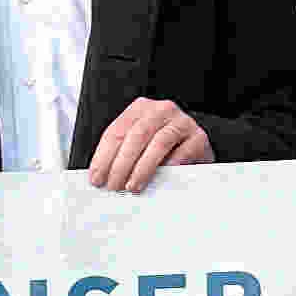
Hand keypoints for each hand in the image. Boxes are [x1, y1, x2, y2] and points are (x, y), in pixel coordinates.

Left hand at [85, 96, 215, 191]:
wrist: (195, 146)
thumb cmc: (164, 149)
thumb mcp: (140, 145)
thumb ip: (123, 154)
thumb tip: (103, 177)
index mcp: (140, 108)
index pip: (116, 131)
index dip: (104, 156)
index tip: (97, 177)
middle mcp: (160, 110)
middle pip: (136, 136)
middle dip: (121, 164)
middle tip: (114, 185)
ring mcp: (181, 122)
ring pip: (158, 142)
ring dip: (142, 168)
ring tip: (133, 186)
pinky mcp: (198, 137)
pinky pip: (182, 152)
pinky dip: (169, 166)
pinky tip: (160, 178)